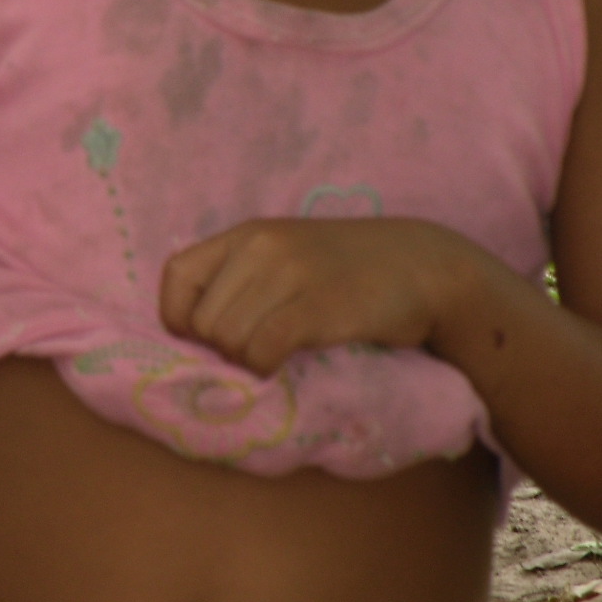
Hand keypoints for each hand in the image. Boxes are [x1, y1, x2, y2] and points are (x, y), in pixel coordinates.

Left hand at [159, 217, 479, 374]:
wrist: (425, 267)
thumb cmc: (350, 271)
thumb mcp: (285, 257)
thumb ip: (242, 279)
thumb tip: (195, 333)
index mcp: (246, 234)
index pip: (176, 275)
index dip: (180, 317)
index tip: (206, 338)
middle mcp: (261, 246)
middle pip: (203, 320)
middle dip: (221, 348)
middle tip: (256, 351)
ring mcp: (290, 273)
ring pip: (228, 337)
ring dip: (245, 360)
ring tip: (274, 354)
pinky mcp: (319, 305)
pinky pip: (263, 347)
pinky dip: (264, 366)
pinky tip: (282, 363)